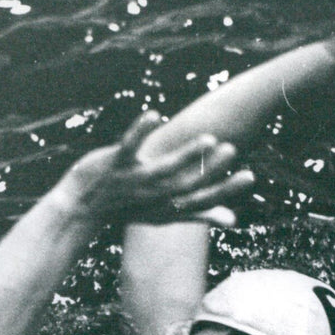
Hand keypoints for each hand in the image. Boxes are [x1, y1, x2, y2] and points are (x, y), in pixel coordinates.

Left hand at [59, 112, 255, 225]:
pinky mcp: (115, 164)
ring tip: (209, 137)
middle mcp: (154, 195)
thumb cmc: (130, 209)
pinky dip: (140, 131)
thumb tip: (234, 220)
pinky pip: (130, 146)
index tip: (250, 176)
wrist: (84, 207)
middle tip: (233, 148)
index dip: (226, 189)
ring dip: (186, 153)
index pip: (203, 198)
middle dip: (211, 167)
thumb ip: (202, 214)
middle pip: (188, 182)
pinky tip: (154, 114)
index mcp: (168, 205)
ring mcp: (134, 180)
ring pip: (164, 167)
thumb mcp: (167, 213)